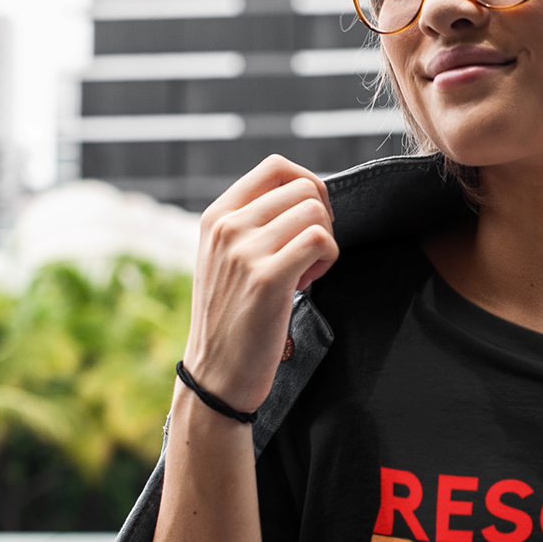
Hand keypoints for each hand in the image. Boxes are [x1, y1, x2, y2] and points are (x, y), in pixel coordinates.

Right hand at [182, 156, 338, 413]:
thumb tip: (306, 196)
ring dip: (325, 240)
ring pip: (315, 211)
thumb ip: (253, 224)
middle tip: (310, 254)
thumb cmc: (231, 318)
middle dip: (322, 217)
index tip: (310, 221)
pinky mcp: (268, 278)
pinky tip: (308, 283)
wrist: (215, 374)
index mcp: (216, 216)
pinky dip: (328, 260)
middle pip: (303, 187)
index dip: (309, 186)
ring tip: (306, 271)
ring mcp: (245, 250)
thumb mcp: (226, 259)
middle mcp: (227, 226)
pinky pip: (321, 240)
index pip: (276, 167)